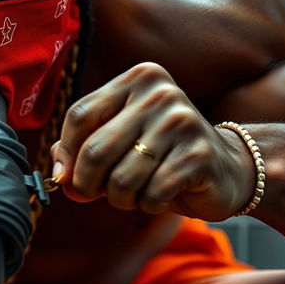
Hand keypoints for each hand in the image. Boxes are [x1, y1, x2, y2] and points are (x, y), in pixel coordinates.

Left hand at [51, 62, 255, 220]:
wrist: (225, 168)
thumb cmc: (158, 154)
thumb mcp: (118, 141)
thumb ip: (82, 148)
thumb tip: (59, 173)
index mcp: (136, 79)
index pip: (80, 114)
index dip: (65, 151)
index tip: (63, 176)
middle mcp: (159, 93)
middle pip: (96, 148)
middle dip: (87, 182)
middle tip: (92, 193)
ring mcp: (181, 122)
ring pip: (121, 178)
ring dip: (120, 198)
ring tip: (133, 193)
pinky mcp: (198, 154)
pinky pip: (150, 193)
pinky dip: (147, 204)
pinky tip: (159, 195)